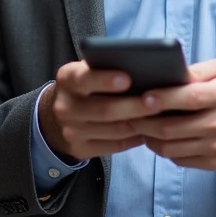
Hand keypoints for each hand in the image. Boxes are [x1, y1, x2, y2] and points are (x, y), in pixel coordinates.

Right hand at [38, 61, 154, 162]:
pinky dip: (134, 139)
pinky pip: (114, 146)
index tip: (128, 79)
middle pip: (105, 110)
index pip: (84, 79)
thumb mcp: (86, 71)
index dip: (105, 80)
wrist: (55, 117)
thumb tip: (143, 68)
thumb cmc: (84, 87)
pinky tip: (148, 131)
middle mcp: (65, 106)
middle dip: (134, 106)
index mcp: (67, 79)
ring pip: (113, 130)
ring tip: (159, 117)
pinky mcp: (80, 149)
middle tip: (157, 102)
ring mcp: (71, 131)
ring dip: (139, 124)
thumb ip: (105, 67)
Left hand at [127, 59, 215, 170]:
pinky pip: (179, 159)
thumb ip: (195, 72)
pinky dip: (163, 149)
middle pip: (172, 128)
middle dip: (145, 121)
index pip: (188, 99)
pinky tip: (156, 137)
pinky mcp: (213, 163)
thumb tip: (168, 74)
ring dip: (149, 137)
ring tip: (139, 125)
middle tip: (129, 113)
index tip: (142, 96)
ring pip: (171, 147)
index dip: (162, 99)